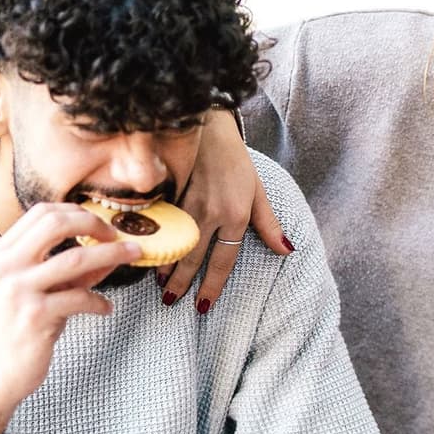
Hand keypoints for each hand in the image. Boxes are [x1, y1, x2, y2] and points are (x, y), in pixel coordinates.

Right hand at [0, 204, 140, 433]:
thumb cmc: (18, 329)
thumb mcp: (40, 291)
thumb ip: (72, 271)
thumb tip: (112, 251)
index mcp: (1, 254)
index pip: (42, 213)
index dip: (78, 212)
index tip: (102, 224)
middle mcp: (6, 266)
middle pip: (56, 223)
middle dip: (95, 224)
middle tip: (118, 236)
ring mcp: (18, 290)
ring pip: (76, 258)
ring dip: (113, 255)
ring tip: (134, 255)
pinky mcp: (34, 316)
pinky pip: (80, 297)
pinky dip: (100, 301)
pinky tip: (106, 308)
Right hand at [162, 110, 290, 312]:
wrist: (208, 128)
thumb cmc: (236, 162)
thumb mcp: (258, 192)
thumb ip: (269, 224)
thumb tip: (287, 251)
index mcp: (236, 216)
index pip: (223, 260)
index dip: (212, 285)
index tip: (203, 305)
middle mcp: (211, 213)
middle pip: (194, 257)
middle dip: (182, 283)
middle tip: (171, 301)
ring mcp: (188, 203)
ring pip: (174, 242)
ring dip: (164, 265)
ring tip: (158, 285)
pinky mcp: (170, 193)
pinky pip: (161, 224)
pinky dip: (154, 241)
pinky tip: (146, 253)